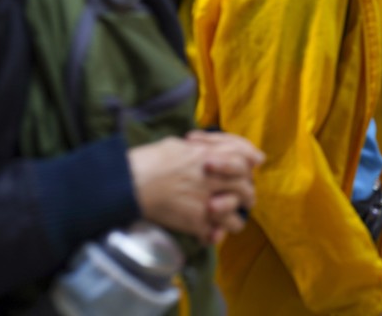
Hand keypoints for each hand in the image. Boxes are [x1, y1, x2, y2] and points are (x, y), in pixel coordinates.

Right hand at [128, 134, 263, 244]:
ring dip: (234, 220)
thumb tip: (205, 151)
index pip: (244, 160)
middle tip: (246, 201)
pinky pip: (215, 234)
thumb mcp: (177, 145)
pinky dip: (214, 236)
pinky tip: (211, 235)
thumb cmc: (148, 160)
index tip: (252, 169)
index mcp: (210, 156)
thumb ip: (200, 149)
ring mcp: (207, 201)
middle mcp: (214, 178)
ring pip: (235, 215)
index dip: (250, 165)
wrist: (129, 183)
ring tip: (230, 222)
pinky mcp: (196, 221)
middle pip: (245, 188)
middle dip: (247, 196)